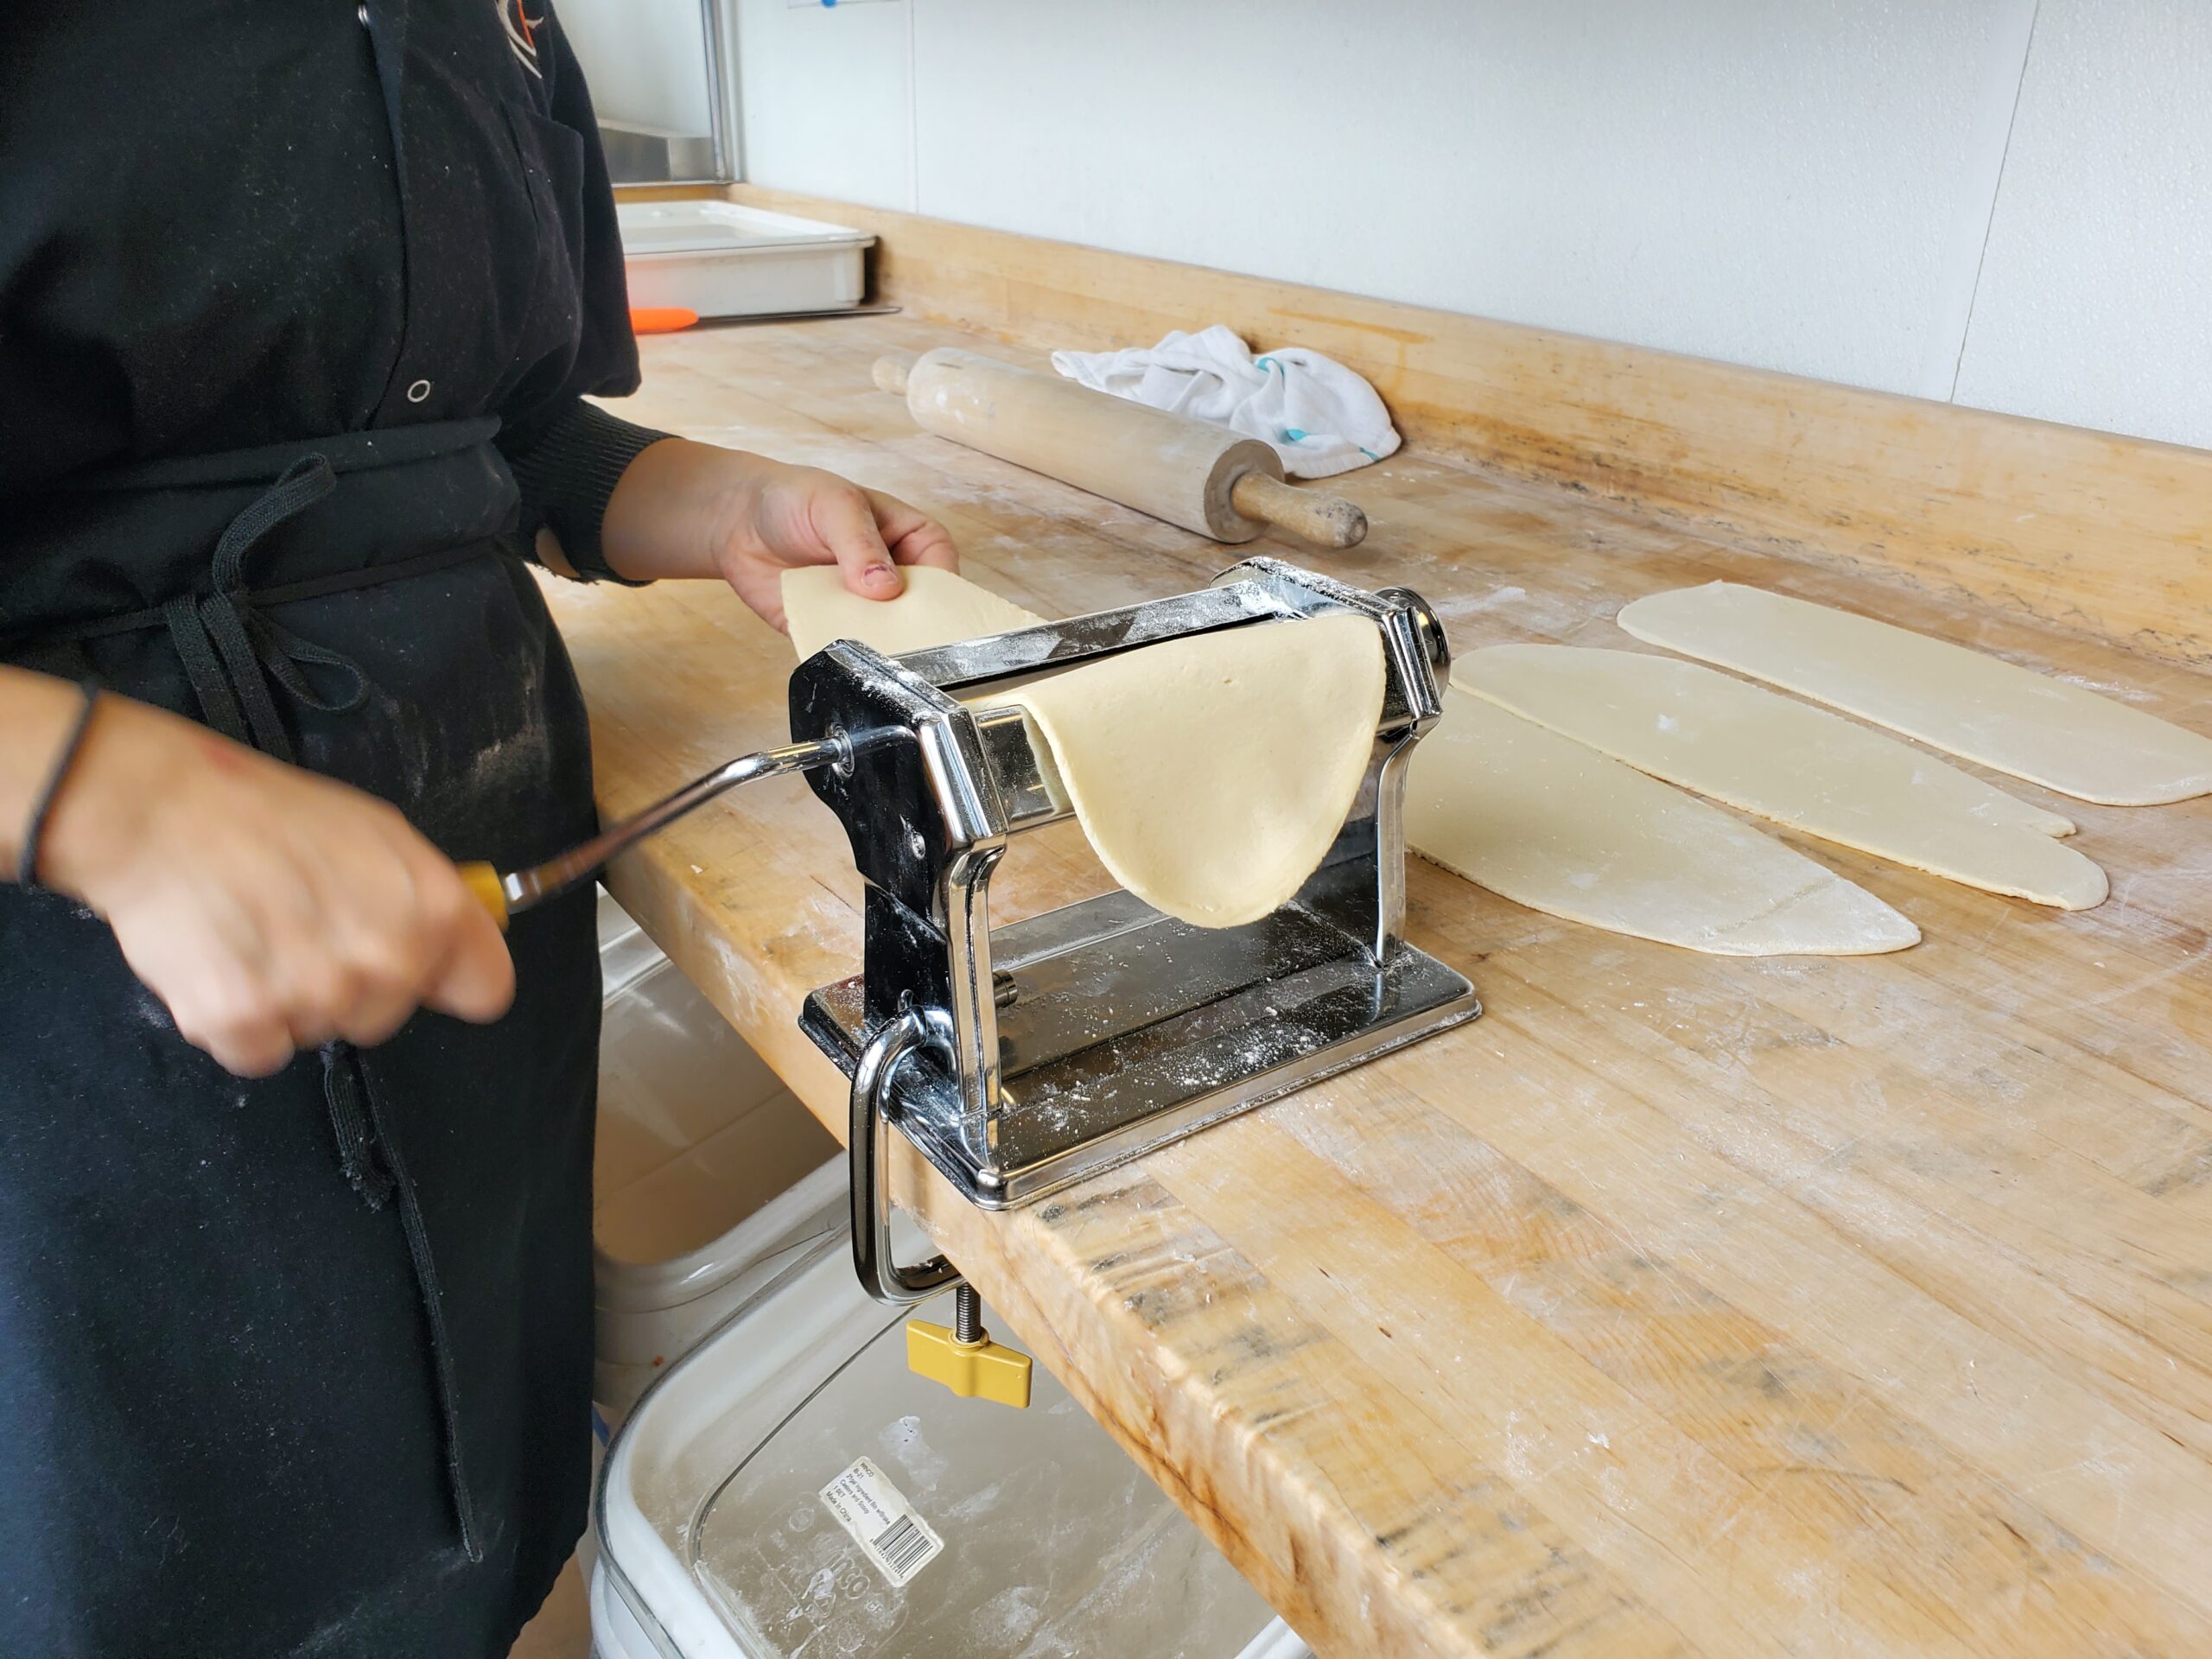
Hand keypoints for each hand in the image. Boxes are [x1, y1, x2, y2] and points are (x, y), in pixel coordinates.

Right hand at [36, 694, 513, 1077]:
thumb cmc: (273, 815)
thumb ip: (427, 896)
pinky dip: (238, 1023)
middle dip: (353, 985)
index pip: (484, 989)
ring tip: (256, 936)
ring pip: (321, 1032)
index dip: (449, 979)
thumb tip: (460, 943)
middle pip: (388, 1016)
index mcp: (432, 910)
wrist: (163, 815)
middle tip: (304, 930)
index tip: (425, 969)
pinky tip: (223, 966)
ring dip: (291, 1002)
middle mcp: (386, 960)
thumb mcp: (380, 835)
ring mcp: (316, 996)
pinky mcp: (244, 1023)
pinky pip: (260, 1052)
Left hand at [597, 438, 957, 629]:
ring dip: (879, 654)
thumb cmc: (797, 498)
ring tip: (870, 659)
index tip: (927, 617)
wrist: (738, 521)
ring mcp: (868, 611)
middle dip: (912, 635)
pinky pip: (849, 655)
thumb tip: (885, 587)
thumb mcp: (835, 505)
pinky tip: (838, 662)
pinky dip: (844, 662)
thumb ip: (860, 543)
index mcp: (916, 543)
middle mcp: (899, 582)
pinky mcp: (835, 633)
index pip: (945, 579)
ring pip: (888, 643)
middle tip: (899, 646)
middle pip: (922, 620)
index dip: (942, 601)